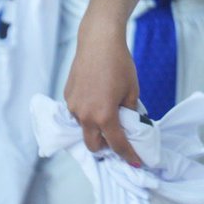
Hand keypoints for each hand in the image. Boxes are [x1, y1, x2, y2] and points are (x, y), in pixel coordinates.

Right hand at [64, 17, 142, 165]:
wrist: (98, 41)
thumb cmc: (119, 63)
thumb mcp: (132, 89)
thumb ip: (130, 111)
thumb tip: (129, 124)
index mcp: (104, 116)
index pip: (117, 144)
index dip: (128, 154)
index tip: (136, 162)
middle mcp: (85, 116)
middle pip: (93, 145)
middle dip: (106, 147)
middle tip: (118, 140)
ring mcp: (73, 107)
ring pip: (84, 128)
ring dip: (95, 128)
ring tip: (106, 114)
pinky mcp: (67, 97)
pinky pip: (77, 113)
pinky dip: (87, 113)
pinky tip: (96, 99)